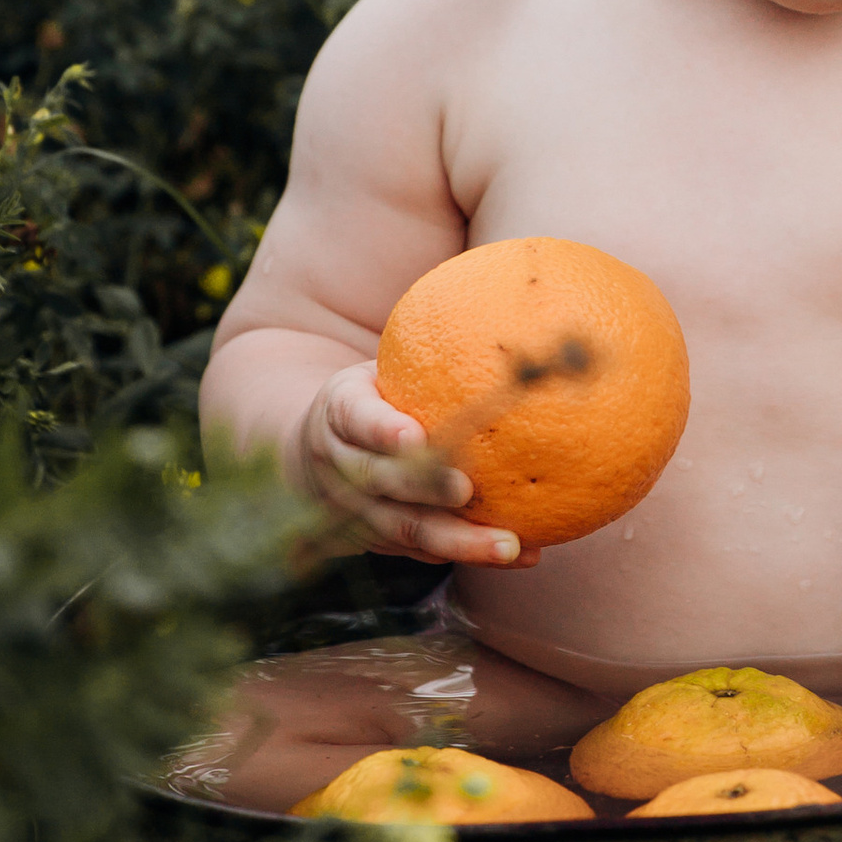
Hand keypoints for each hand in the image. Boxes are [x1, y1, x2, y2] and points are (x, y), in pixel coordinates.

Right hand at [283, 364, 542, 568]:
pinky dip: (473, 554)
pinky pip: (427, 553)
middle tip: (466, 490)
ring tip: (511, 545)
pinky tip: (528, 554)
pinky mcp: (379, 543)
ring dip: (460, 542)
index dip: (382, 430)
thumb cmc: (374, 398)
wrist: (312, 453)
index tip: (413, 436)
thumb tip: (500, 287)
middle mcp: (341, 466)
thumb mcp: (377, 369)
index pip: (357, 419)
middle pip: (381, 483)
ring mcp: (356, 512)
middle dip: (423, 489)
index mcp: (340, 413)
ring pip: (406, 531)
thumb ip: (425, 349)